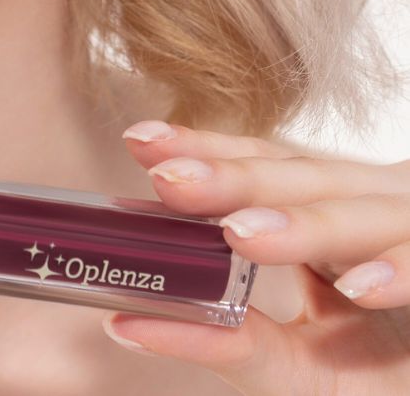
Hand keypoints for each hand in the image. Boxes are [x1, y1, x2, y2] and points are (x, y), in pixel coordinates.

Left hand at [101, 119, 409, 393]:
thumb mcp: (301, 362)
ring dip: (302, 225)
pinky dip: (397, 274)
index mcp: (336, 210)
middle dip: (231, 178)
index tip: (140, 139)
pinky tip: (358, 286)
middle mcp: (375, 209)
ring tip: (240, 233)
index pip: (264, 168)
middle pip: (300, 181)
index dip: (205, 150)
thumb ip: (237, 336)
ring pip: (361, 217)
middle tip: (168, 179)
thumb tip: (129, 323)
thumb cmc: (379, 373)